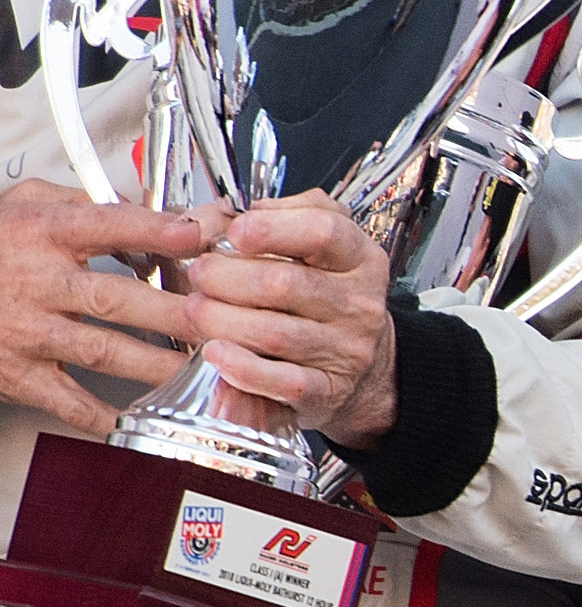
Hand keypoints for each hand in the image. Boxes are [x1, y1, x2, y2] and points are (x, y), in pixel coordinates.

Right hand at [0, 179, 203, 432]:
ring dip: (159, 363)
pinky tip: (145, 421)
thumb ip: (87, 202)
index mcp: (44, 232)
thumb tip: (153, 205)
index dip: (155, 230)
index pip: (107, 225)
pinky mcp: (17, 373)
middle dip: (174, 311)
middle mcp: (38, 281)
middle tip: (224, 320)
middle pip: (116, 297)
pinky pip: (68, 400)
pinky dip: (105, 415)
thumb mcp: (25, 204)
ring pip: (104, 350)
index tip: (198, 234)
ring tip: (207, 369)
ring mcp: (28, 331)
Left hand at [178, 191, 398, 445]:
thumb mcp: (315, 244)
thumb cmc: (322, 295)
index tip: (236, 232)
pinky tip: (216, 354)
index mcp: (359, 259)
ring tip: (197, 310)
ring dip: (221, 320)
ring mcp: (346, 351)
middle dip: (226, 277)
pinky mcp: (327, 391)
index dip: (272, 229)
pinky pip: (284, 383)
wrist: (359, 361)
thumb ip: (279, 215)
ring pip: (275, 333)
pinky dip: (243, 369)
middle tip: (199, 274)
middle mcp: (359, 304)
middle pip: (286, 284)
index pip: (324, 232)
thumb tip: (228, 216)